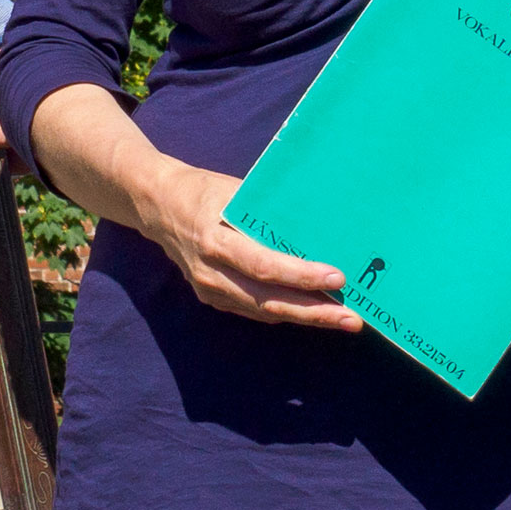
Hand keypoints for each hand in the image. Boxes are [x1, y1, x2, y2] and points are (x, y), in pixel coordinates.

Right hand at [138, 159, 364, 331]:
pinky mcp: (212, 298)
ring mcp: (210, 290)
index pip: (264, 265)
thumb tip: (316, 224)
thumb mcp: (235, 190)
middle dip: (313, 312)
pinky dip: (285, 311)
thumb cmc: (204, 190)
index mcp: (216, 240)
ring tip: (342, 318)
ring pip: (264, 311)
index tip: (337, 278)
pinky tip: (312, 311)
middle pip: (268, 300)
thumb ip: (268, 212)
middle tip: (352, 319)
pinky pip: (254, 310)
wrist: (158, 205)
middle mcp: (212, 272)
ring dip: (305, 316)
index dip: (301, 275)